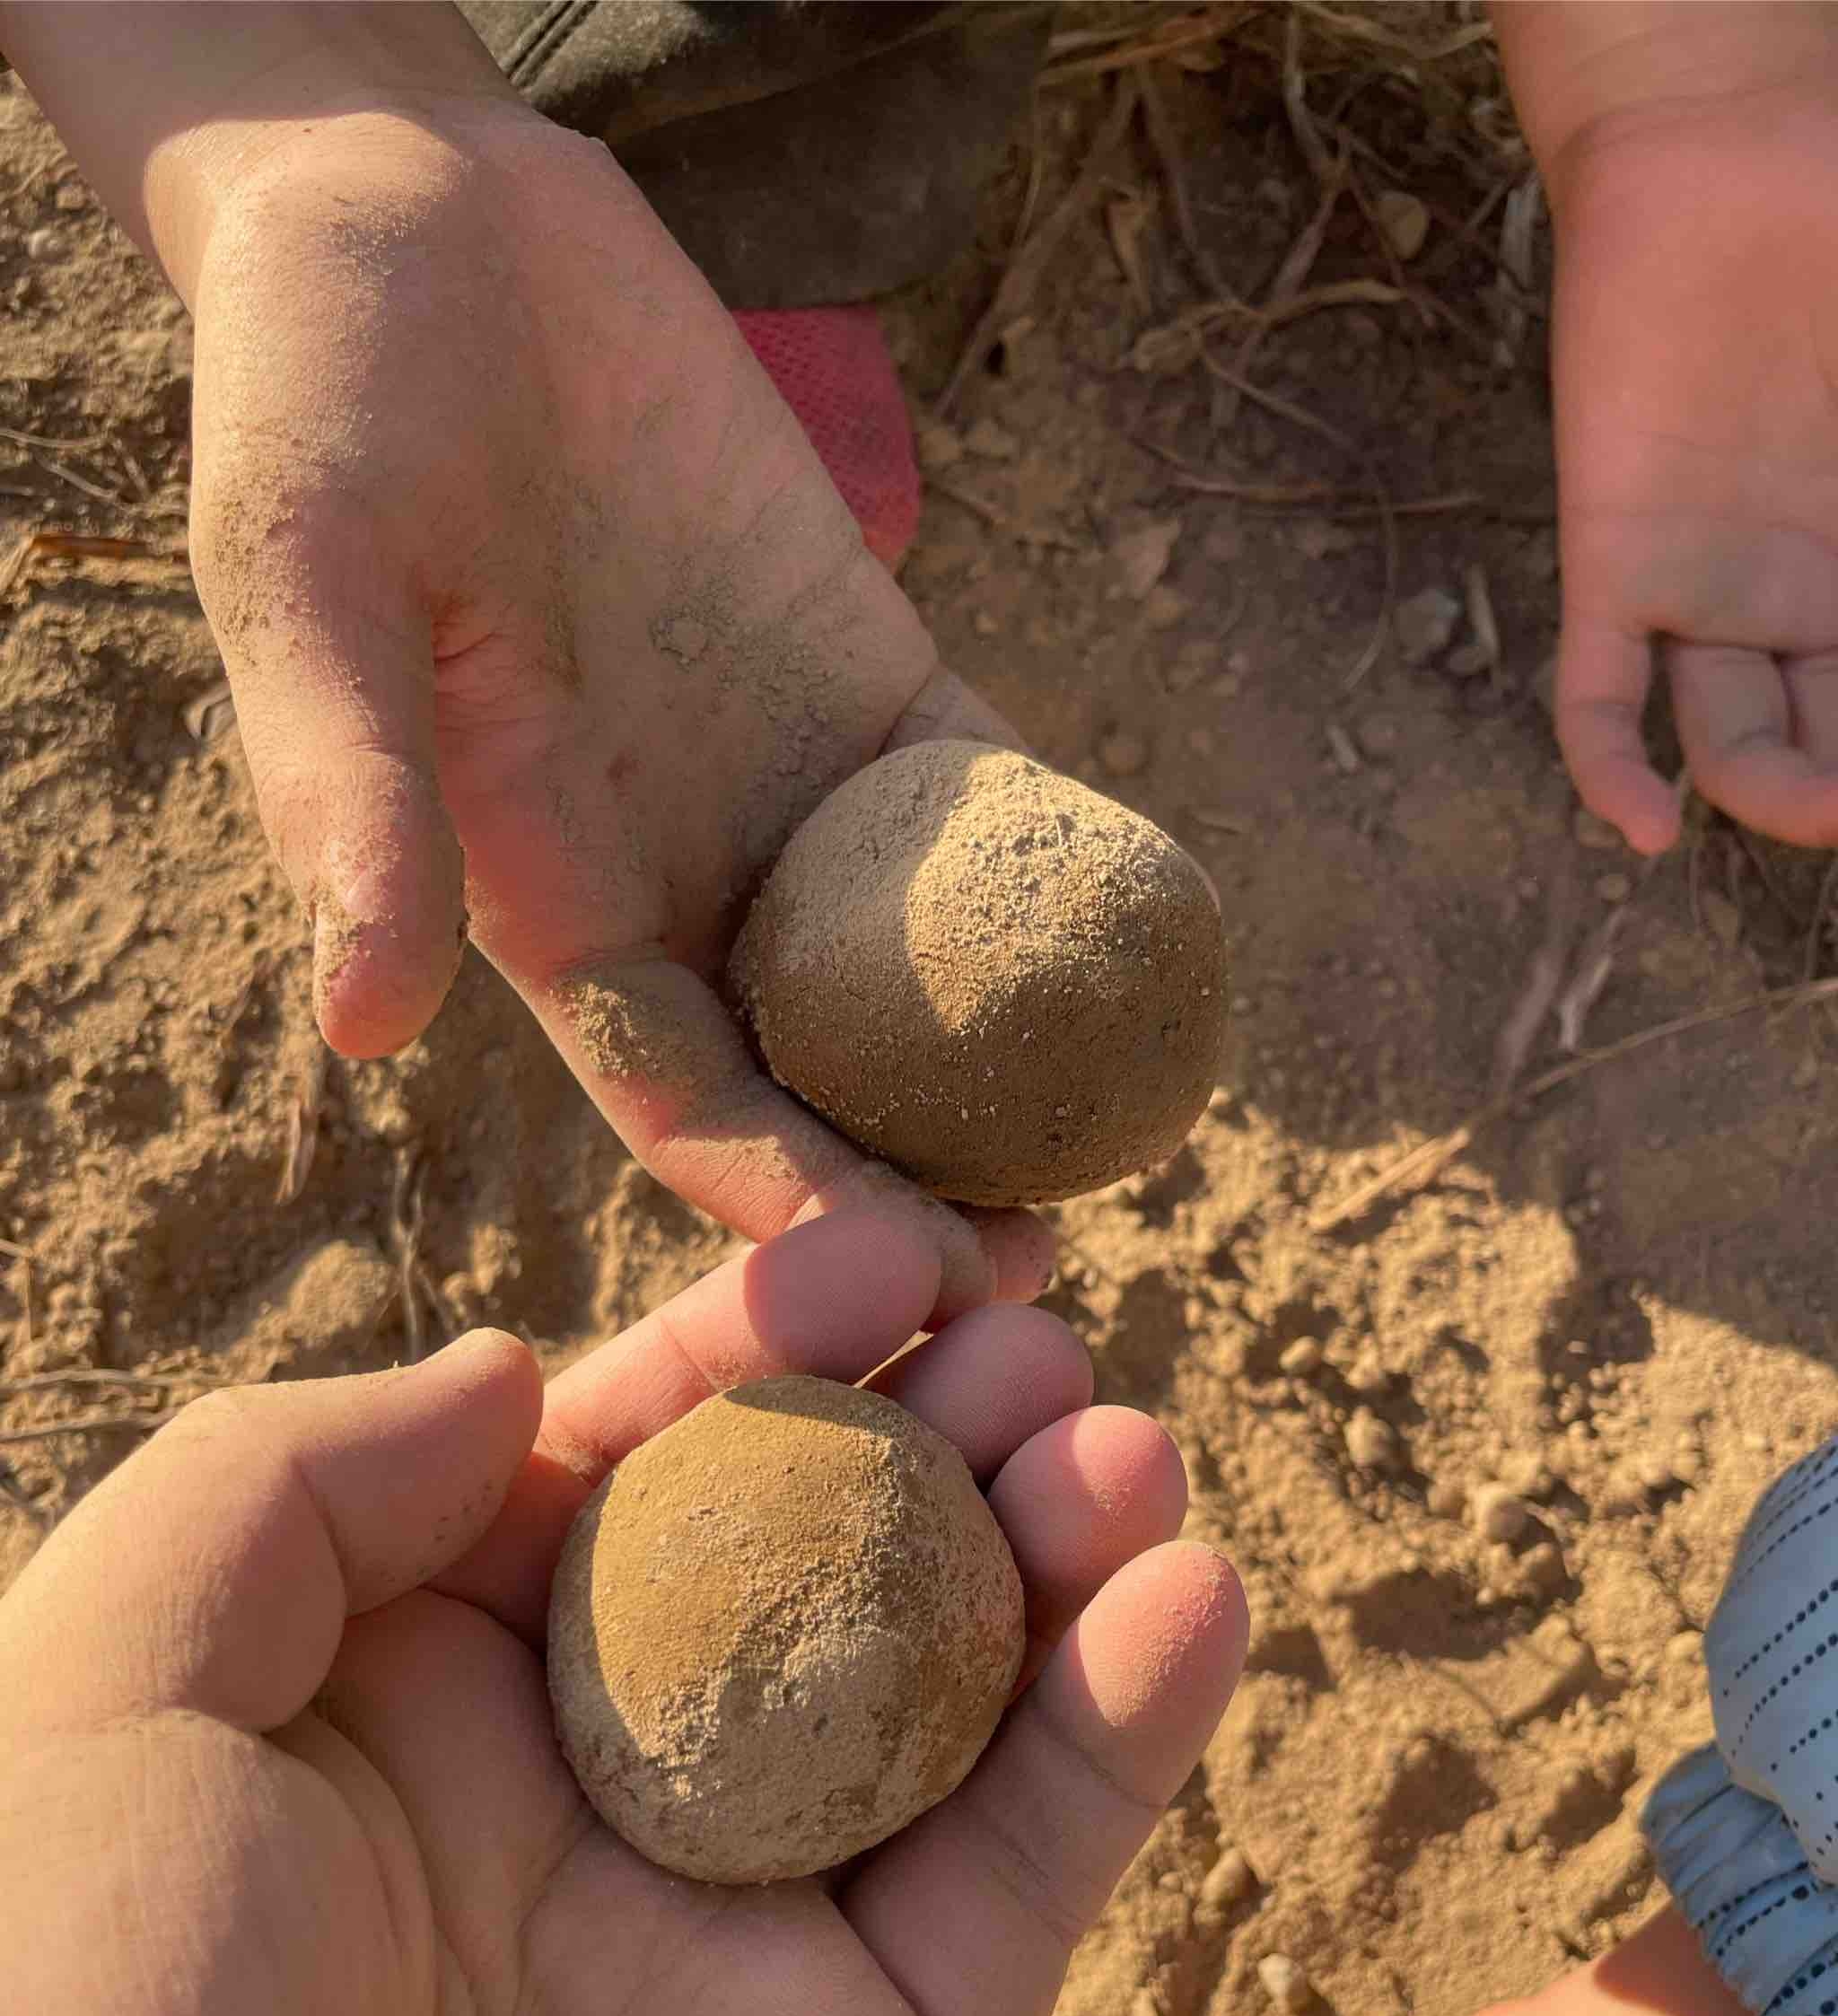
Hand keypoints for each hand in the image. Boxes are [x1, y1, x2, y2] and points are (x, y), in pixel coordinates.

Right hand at [0, 5, 1041, 1315]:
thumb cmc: (328, 395)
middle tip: (1047, 1283)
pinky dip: (1065, 873)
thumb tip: (361, 1024)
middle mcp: (678, 874)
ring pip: (921, 970)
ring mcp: (786, 785)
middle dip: (922, 1182)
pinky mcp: (870, 679)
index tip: (897, 1285)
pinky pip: (983, 801)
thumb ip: (356, 790)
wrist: (433, 227)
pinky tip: (1158, 949)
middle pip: (820, 1073)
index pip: (675, 1093)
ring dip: (1016, 1070)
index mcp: (542, 894)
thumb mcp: (310, 576)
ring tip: (1134, 1154)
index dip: (779, 1199)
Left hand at [0, 1213, 1244, 2015]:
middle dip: (924, 1425)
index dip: (744, 1351)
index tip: (870, 1263)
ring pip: (942, 1701)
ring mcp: (732, 1953)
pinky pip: (1023, 1881)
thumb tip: (524, 1380)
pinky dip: (1126, 1729)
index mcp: (385, 1710)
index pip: (607, 1468)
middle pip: (800, 1562)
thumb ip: (284, 1488)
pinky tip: (1189, 1589)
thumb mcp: (87, 1713)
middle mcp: (569, 1812)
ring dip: (1053, 1545)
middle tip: (1033, 1325)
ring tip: (1118, 1434)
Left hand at [1500, 3, 1837, 851]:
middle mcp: (1802, 595)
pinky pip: (1597, 694)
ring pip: (1733, 741)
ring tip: (1823, 817)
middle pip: (1836, 739)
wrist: (1731, 149)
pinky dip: (1610, 771)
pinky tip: (1650, 830)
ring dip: (1779, 797)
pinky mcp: (1614, 559)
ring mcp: (1709, 585)